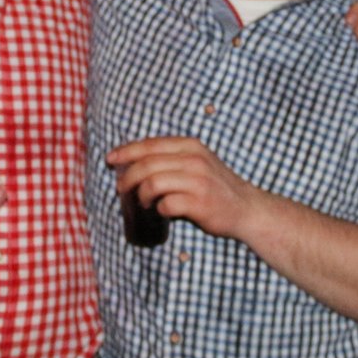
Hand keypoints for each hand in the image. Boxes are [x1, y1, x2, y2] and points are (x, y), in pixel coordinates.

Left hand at [107, 137, 260, 241]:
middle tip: (121, 189)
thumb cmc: (215, 186)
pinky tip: (162, 212)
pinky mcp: (200, 202)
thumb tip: (132, 162)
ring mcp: (198, 181)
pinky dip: (159, 209)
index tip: (111, 160)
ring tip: (143, 202)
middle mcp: (194, 160)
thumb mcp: (197, 162)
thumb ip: (171, 158)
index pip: (150, 145)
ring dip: (141, 195)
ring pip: (153, 183)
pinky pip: (166, 204)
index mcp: (190, 146)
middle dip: (127, 177)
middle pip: (146, 165)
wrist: (247, 208)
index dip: (126, 151)